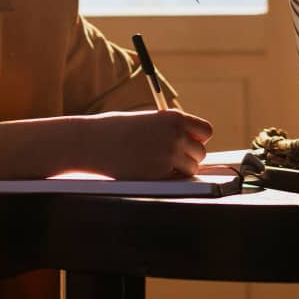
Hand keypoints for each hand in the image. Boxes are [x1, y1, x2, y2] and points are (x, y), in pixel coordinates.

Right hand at [72, 109, 212, 179]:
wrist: (92, 141)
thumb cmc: (116, 129)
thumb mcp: (146, 120)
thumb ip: (170, 129)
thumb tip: (192, 143)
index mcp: (173, 117)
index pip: (205, 131)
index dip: (197, 138)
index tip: (188, 142)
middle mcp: (175, 135)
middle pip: (201, 152)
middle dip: (188, 156)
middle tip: (167, 156)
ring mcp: (169, 156)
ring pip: (191, 169)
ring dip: (180, 169)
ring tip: (157, 163)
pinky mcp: (160, 175)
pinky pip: (176, 181)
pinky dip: (168, 179)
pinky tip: (149, 170)